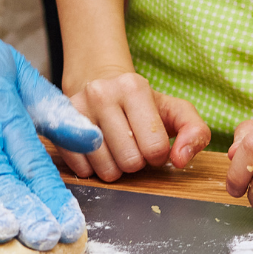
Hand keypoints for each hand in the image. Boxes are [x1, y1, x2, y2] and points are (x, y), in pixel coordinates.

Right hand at [60, 71, 209, 179]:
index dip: (158, 155)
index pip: (155, 148)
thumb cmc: (141, 104)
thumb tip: (180, 161)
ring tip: (115, 149)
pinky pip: (81, 169)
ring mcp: (75, 110)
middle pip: (130, 161)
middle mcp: (101, 94)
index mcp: (134, 87)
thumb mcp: (175, 111)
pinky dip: (93, 169)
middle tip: (132, 146)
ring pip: (105, 169)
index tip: (151, 143)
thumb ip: (194, 132)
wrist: (99, 84)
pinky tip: (98, 152)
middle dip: (136, 162)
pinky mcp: (58, 127)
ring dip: (115, 168)